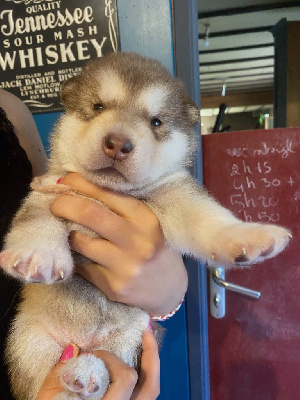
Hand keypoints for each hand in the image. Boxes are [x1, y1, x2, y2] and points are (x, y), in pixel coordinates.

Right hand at [35, 330, 158, 399]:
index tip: (92, 354)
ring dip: (151, 369)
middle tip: (146, 333)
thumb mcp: (49, 398)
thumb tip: (74, 348)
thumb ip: (60, 374)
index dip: (112, 359)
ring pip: (152, 394)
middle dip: (151, 356)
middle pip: (151, 386)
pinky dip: (144, 380)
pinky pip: (145, 398)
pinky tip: (138, 367)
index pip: (125, 379)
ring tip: (147, 345)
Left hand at [51, 173, 186, 316]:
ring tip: (67, 229)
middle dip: (63, 204)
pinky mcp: (113, 286)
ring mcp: (124, 266)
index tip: (66, 181)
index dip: (79, 184)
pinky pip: (81, 267)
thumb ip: (118, 206)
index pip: (106, 193)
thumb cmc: (154, 246)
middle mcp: (136, 241)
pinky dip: (74, 257)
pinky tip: (79, 254)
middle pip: (89, 213)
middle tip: (55, 204)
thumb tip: (77, 186)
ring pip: (79, 242)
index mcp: (145, 218)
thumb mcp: (145, 221)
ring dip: (67, 233)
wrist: (169, 288)